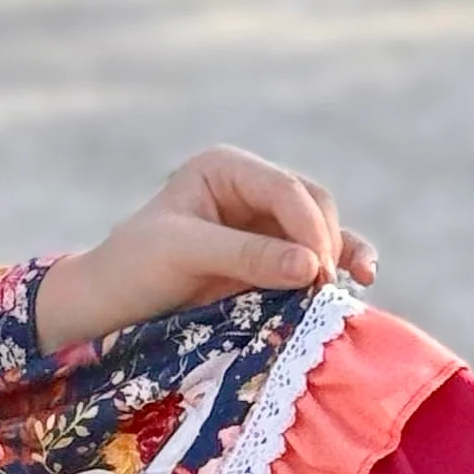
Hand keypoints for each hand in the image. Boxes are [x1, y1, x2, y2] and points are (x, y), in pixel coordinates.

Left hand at [33, 144, 376, 353]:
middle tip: (321, 288)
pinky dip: (338, 266)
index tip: (316, 273)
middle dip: (324, 242)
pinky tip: (362, 281)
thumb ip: (246, 255)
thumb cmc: (134, 268)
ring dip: (340, 254)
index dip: (309, 229)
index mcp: (226, 168)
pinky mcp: (271, 255)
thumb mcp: (183, 254)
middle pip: (313, 205)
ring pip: (322, 229)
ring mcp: (264, 222)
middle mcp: (251, 187)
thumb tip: (311, 267)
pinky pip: (316, 256)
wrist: (111, 305)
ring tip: (356, 283)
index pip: (285, 190)